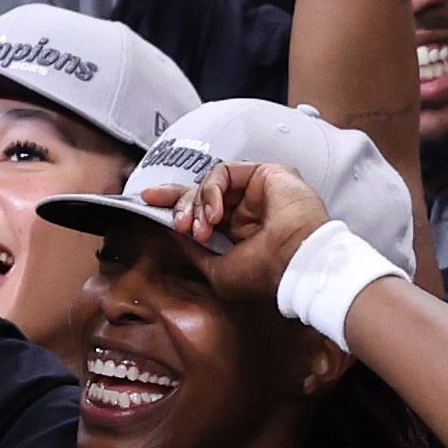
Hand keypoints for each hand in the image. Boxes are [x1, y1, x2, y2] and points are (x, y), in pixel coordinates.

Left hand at [164, 160, 332, 307]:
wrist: (299, 263)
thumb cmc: (267, 275)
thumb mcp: (219, 270)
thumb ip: (195, 251)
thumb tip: (172, 233)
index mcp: (238, 232)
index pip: (200, 211)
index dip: (174, 204)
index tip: (148, 202)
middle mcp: (246, 209)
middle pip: (199, 192)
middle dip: (178, 202)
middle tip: (177, 223)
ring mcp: (256, 191)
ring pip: (208, 182)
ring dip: (196, 204)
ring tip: (200, 227)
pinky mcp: (265, 174)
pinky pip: (224, 172)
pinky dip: (211, 191)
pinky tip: (215, 214)